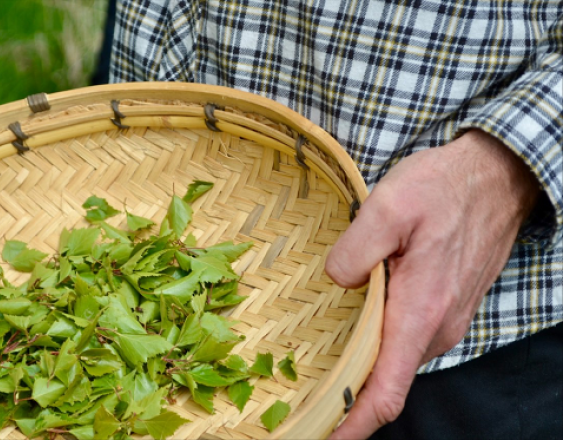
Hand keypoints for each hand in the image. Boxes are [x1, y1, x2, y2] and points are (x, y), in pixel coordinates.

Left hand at [326, 129, 538, 438]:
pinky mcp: (444, 309)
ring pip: (395, 359)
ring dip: (361, 368)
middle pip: (385, 382)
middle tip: (301, 395)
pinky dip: (378, 347)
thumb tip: (336, 282)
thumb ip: (355, 249)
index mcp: (420, 311)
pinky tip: (353, 328)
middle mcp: (435, 328)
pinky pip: (406, 341)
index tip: (323, 439)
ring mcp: (443, 321)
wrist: (494, 179)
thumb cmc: (443, 189)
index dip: (353, 425)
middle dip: (346, 397)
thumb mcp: (389, 205)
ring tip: (318, 362)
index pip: (386, 391)